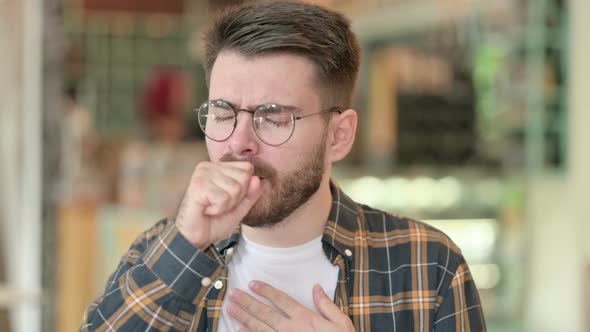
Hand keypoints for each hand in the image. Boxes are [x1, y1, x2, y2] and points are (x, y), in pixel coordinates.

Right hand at [175, 161, 261, 249]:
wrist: (196, 239)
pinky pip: (223, 198)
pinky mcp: (198, 185)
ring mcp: (202, 174)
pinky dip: (218, 209)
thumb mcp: (239, 208)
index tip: (226, 199)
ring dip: (226, 205)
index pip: (247, 169)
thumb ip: (250, 194)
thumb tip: (257, 179)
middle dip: (235, 198)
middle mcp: (209, 166)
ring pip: (235, 188)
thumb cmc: (214, 222)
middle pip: (243, 178)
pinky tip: (206, 209)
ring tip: (211, 207)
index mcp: (219, 167)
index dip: (243, 190)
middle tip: (217, 205)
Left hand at [226, 281, 354, 331]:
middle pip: (265, 313)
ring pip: (259, 327)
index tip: (252, 283)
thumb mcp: (341, 323)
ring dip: (243, 317)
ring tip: (230, 309)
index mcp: (305, 318)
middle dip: (247, 302)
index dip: (266, 290)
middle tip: (232, 294)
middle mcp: (291, 329)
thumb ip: (326, 305)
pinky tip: (238, 330)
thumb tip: (316, 287)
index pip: (281, 300)